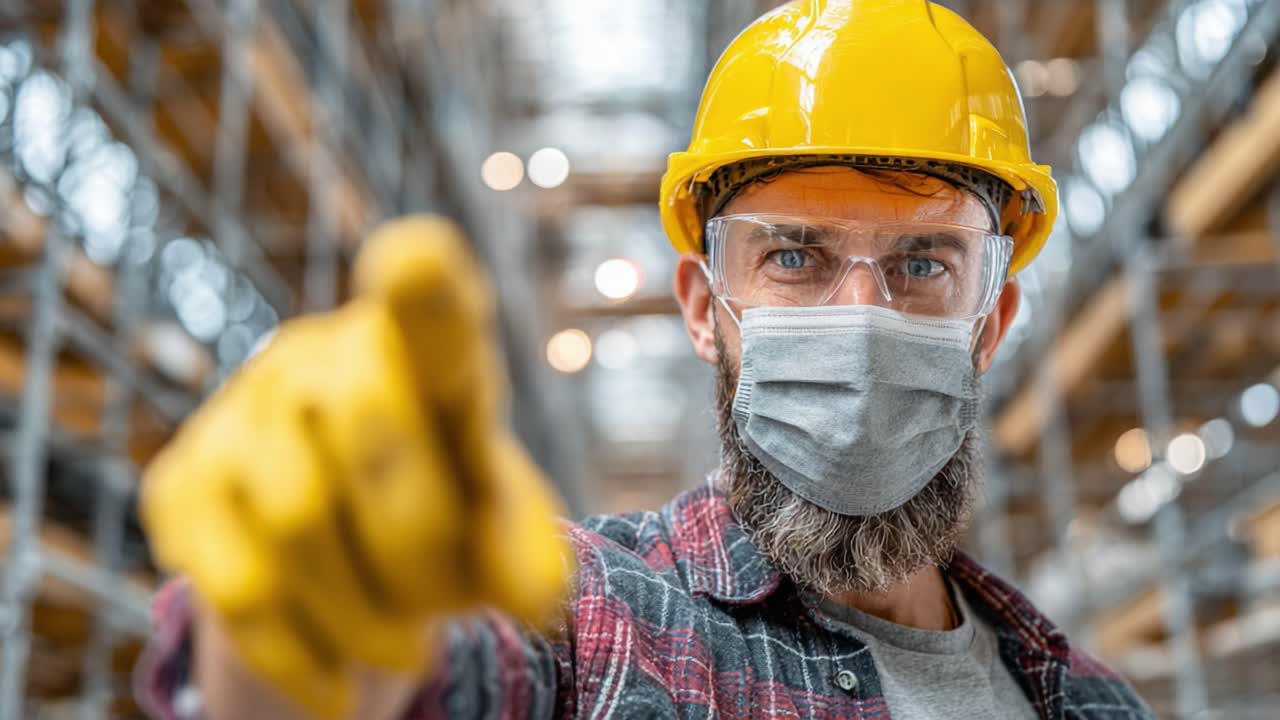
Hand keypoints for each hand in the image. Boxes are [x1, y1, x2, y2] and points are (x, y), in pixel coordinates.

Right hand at [142, 216, 572, 717]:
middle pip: (371, 437)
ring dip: (367, 617)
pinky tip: (338, 684)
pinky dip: (301, 657)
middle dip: (421, 548)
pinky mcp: (179, 482)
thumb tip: (541, 599)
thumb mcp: (493, 528)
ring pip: (297, 521)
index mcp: (417, 350)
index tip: (417, 258)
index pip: (430, 313)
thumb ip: (520, 546)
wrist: (337, 559)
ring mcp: (236, 408)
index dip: (423, 289)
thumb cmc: (436, 515)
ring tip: (406, 649)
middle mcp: (319, 354)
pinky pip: (237, 586)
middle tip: (445, 605)